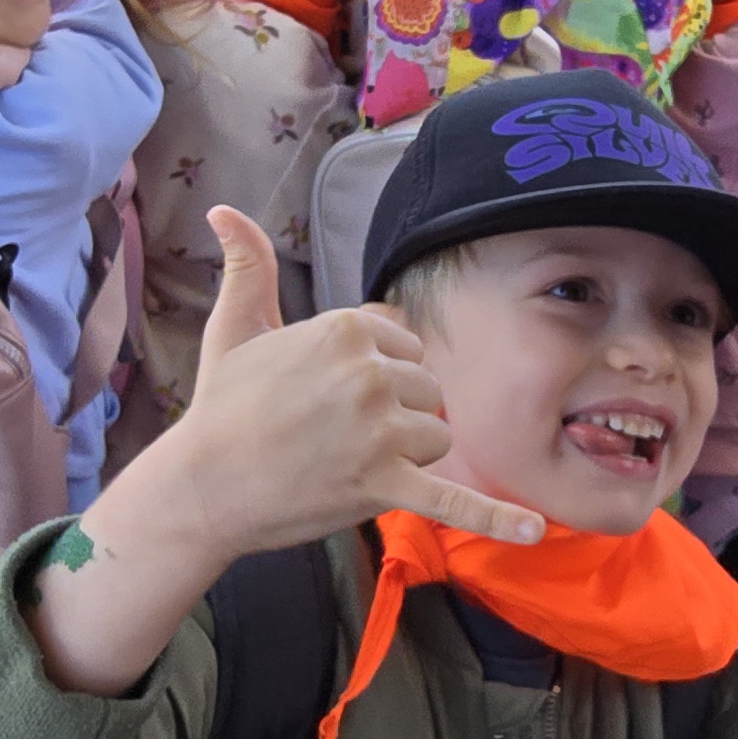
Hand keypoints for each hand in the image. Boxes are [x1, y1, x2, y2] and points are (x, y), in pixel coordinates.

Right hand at [150, 209, 542, 553]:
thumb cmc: (221, 408)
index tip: (328, 398)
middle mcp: (371, 371)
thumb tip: (224, 209)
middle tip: (330, 436)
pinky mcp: (384, 484)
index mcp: (348, 328)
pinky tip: (535, 529)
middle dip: (394, 417)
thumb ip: (246, 265)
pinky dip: (495, 519)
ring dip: (404, 457)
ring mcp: (381, 430)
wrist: (202, 485)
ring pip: (435, 438)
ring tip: (345, 464)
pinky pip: (453, 501)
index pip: (406, 349)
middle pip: (426, 393)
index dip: (376, 378)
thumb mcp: (235, 326)